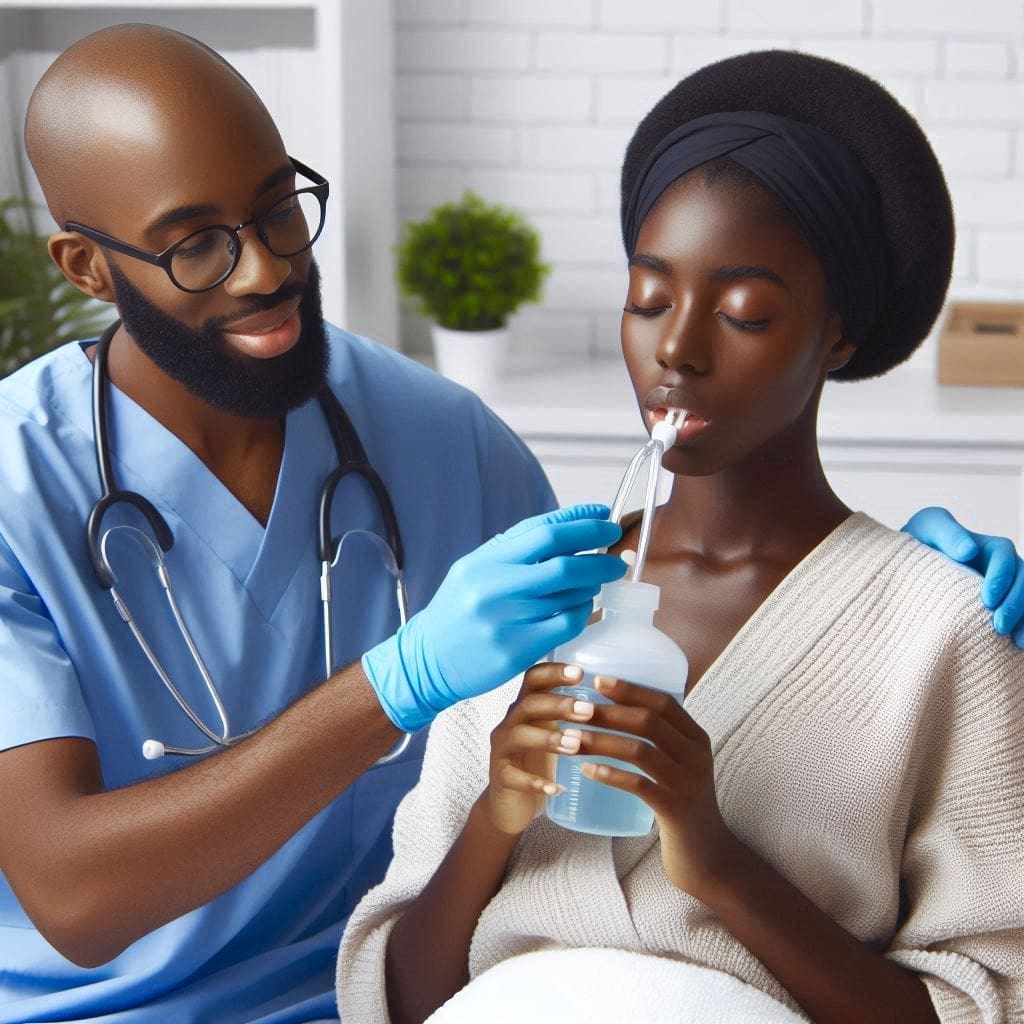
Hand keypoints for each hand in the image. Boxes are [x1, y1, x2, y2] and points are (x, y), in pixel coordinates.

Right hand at [363, 505, 625, 732]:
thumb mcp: (476, 568)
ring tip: (597, 582)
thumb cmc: (458, 610)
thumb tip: (570, 523)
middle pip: (564, 564)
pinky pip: (566, 625)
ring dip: (593, 585)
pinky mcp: (517, 650)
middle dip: (599, 556)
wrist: (428, 659)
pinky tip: (582, 608)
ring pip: (570, 595)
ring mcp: (506, 620)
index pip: (545, 532)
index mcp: (486, 561)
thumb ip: (517, 547)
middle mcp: (495, 587)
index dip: (582, 522)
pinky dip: (582, 613)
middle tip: (617, 556)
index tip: (606, 516)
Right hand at [484, 662, 596, 834]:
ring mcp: (501, 750)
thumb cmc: (538, 762)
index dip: (553, 673)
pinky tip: (557, 788)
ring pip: (518, 736)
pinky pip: (513, 777)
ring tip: (575, 746)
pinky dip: (534, 782)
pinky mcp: (500, 777)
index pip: (533, 679)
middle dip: (558, 705)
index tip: (580, 673)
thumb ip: (570, 714)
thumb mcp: (554, 733)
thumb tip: (614, 695)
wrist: (511, 804)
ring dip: (548, 739)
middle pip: (528, 704)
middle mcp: (510, 723)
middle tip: (588, 711)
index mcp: (526, 708)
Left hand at [575, 676, 736, 899]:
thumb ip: (660, 741)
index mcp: (697, 738)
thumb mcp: (680, 766)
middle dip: (609, 712)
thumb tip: (616, 711)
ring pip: (640, 751)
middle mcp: (697, 756)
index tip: (597, 681)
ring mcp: (687, 783)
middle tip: (576, 710)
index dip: (630, 689)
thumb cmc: (682, 805)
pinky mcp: (675, 810)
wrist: (708, 856)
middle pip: (649, 722)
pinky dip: (610, 775)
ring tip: (572, 738)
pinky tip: (587, 771)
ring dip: (602, 741)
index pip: (664, 702)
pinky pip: (639, 786)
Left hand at [902, 506, 1023, 647]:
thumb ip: (947, 534)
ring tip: (1016, 643)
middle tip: (999, 627)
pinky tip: (1017, 648)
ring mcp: (1004, 590)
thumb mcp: (928, 527)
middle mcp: (1003, 569)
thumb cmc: (917, 544)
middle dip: (1016, 604)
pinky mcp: (999, 609)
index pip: (1005, 558)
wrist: (905, 569)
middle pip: (1023, 581)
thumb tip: (969, 551)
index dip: (1001, 577)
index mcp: (989, 548)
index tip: (986, 599)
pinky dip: (1022, 629)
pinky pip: (1020, 618)